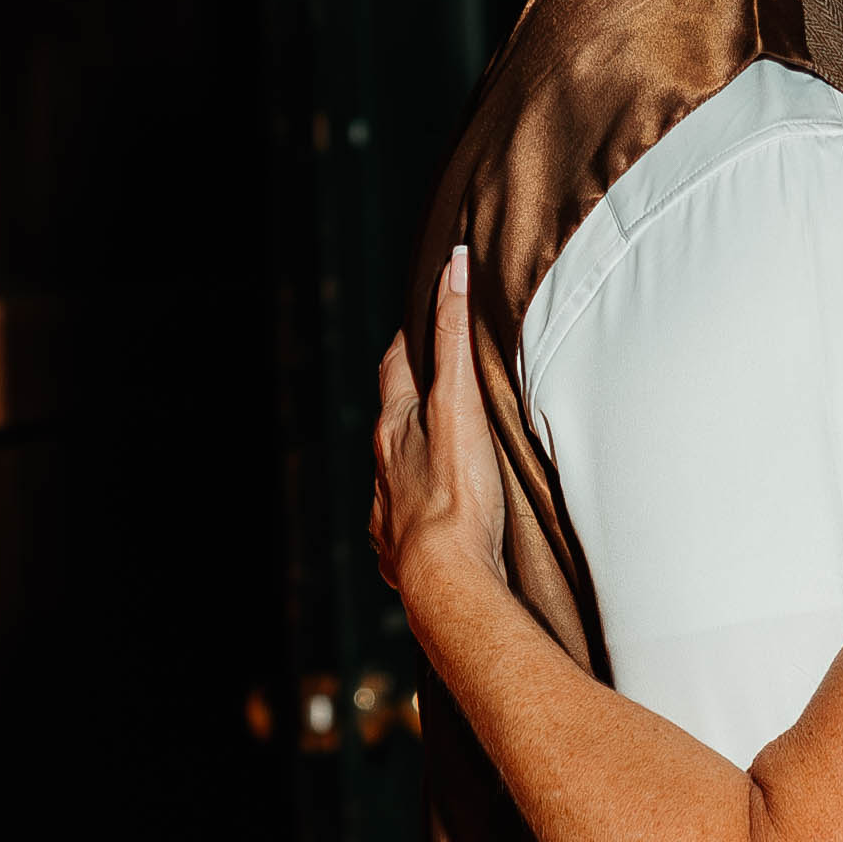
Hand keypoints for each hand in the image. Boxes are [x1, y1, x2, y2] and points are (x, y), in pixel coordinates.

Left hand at [371, 245, 509, 620]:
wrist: (445, 576)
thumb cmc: (458, 491)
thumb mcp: (461, 401)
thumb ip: (456, 336)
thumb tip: (455, 265)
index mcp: (395, 426)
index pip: (395, 367)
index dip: (409, 342)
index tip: (425, 324)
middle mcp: (381, 466)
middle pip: (392, 422)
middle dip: (410, 404)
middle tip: (437, 391)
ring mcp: (386, 511)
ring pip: (395, 476)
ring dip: (413, 464)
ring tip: (442, 463)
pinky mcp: (396, 551)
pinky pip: (402, 527)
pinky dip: (416, 518)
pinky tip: (433, 527)